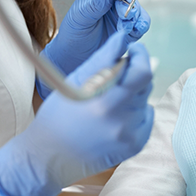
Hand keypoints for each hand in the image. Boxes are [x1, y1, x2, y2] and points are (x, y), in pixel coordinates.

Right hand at [0, 32, 154, 195]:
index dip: (141, 56)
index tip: (133, 50)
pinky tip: (114, 116)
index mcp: (104, 102)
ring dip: (133, 93)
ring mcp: (130, 135)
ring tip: (108, 101)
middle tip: (115, 75)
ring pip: (145, 99)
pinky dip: (136, 111)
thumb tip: (123, 37)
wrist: (49, 157)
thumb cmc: (58, 115)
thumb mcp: (75, 82)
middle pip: (145, 84)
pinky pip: (146, 117)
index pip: (142, 72)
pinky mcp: (135, 145)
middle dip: (134, 73)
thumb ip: (103, 58)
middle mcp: (121, 121)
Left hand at [38, 0, 149, 96]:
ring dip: (134, 17)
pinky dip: (141, 26)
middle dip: (128, 5)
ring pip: (138, 8)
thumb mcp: (80, 17)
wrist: (77, 54)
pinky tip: (134, 31)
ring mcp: (124, 11)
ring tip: (123, 29)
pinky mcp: (132, 25)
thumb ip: (94, 5)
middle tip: (124, 16)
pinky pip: (142, 22)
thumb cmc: (74, 32)